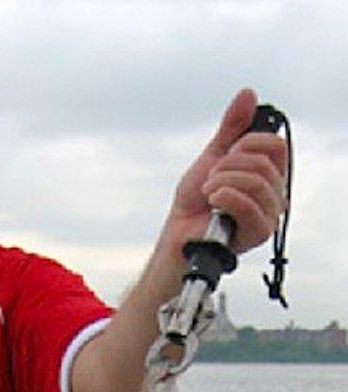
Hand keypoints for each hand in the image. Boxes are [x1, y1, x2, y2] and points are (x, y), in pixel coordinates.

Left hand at [168, 88, 287, 256]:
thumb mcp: (213, 155)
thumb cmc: (195, 201)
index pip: (277, 145)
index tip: (227, 154)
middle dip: (228, 166)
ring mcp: (269, 215)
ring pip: (258, 182)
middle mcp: (275, 194)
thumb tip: (248, 93)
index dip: (247, 144)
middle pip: (264, 163)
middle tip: (211, 178)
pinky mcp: (259, 234)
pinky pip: (250, 205)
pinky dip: (225, 198)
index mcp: (269, 174)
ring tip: (208, 193)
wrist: (179, 231)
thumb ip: (232, 127)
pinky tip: (213, 204)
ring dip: (223, 182)